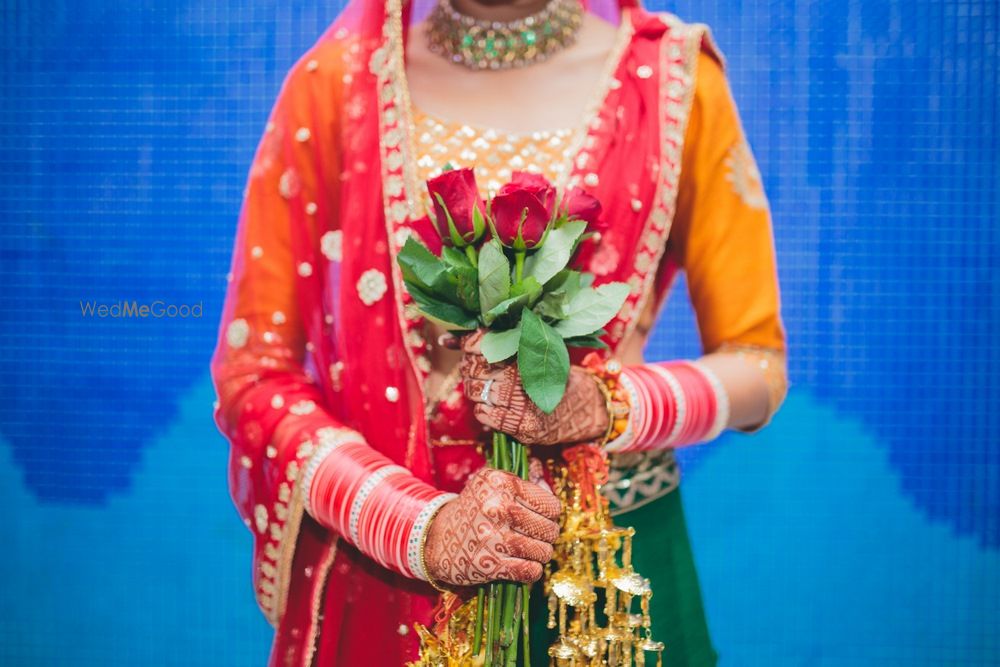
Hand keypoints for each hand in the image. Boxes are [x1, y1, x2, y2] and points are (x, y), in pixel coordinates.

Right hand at [423, 467, 560, 585]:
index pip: (550, 505)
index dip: (550, 514)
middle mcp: (498, 508)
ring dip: (540, 554)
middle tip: (536, 536)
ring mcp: (494, 537)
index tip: (541, 517)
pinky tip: (523, 564)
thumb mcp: (493, 484)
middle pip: (549, 530)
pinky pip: (530, 571)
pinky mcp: (490, 564)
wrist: (437, 537)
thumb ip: (526, 485)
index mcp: (501, 484)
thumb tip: (552, 493)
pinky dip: (532, 570)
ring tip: (529, 550)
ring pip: (543, 552)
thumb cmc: (473, 509)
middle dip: (547, 536)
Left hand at [458, 330, 609, 444]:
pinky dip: (483, 410)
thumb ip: (490, 342)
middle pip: (474, 369)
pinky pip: (484, 415)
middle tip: (480, 369)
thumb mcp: (531, 349)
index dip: (470, 345)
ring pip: (476, 392)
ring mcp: (522, 403)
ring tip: (490, 387)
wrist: (584, 407)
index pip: (482, 343)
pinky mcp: (522, 427)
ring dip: (476, 389)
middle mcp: (524, 377)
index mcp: (527, 351)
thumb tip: (444, 339)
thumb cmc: (554, 373)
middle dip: (471, 368)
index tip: (470, 346)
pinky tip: (495, 405)